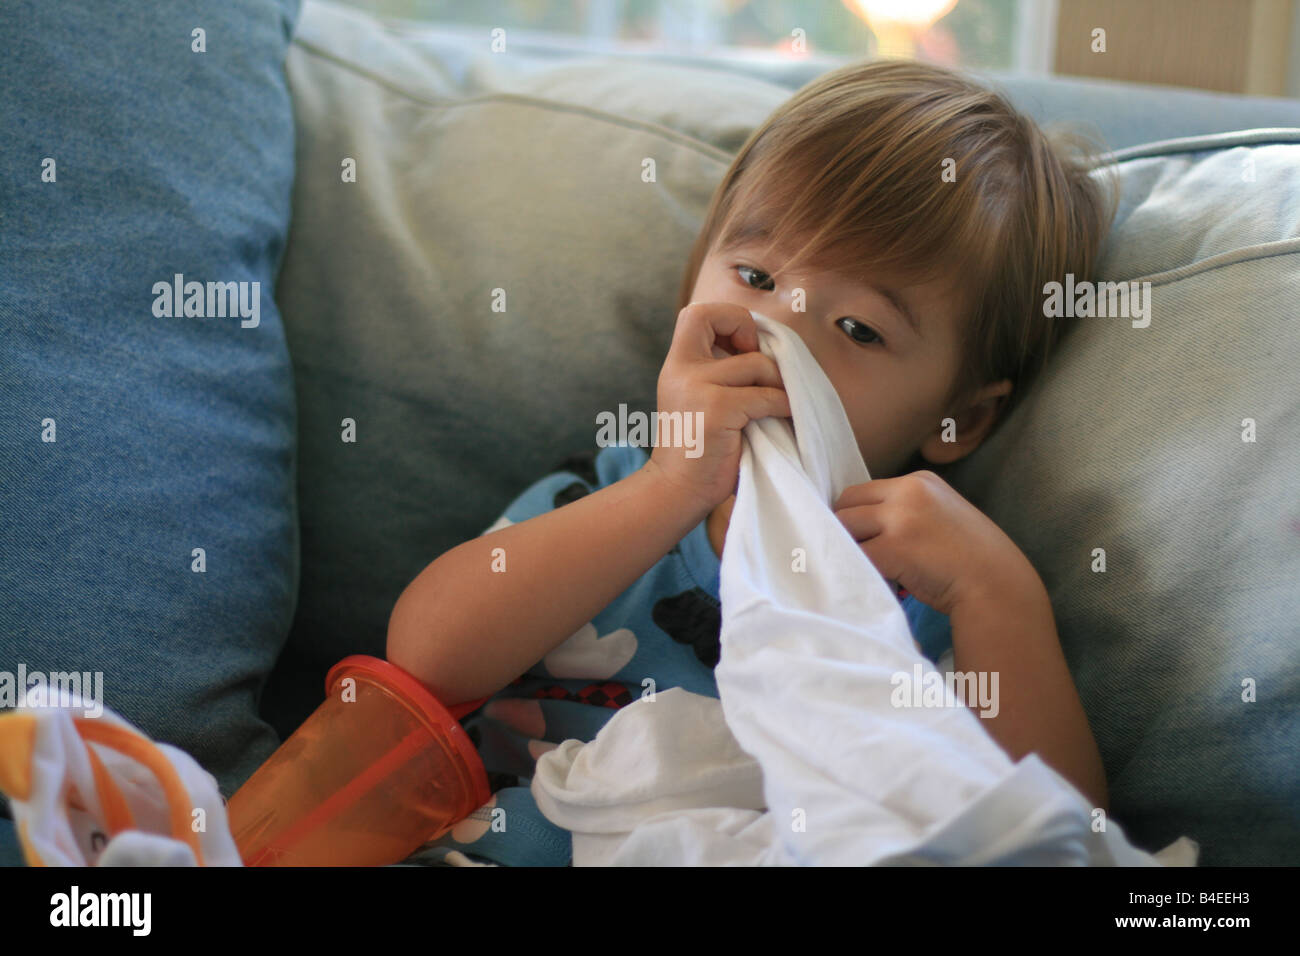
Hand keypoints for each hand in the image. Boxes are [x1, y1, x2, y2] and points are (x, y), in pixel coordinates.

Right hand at [647, 303, 790, 513]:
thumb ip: (717, 372)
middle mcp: (681, 369)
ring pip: (756, 363)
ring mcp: (697, 387)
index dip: (728, 318)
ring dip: (777, 383)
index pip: (697, 312)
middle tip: (761, 368)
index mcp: (677, 364)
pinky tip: (783, 418)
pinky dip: (783, 406)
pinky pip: (766, 396)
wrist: (677, 489)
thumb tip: (764, 348)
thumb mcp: (697, 399)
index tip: (742, 347)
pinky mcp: (717, 410)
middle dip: (751, 333)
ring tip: (778, 404)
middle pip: (716, 317)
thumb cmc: (697, 448)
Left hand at [832, 470, 1041, 616]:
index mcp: (920, 480)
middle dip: (847, 529)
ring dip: (850, 548)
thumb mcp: (941, 516)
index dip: (860, 517)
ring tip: (871, 568)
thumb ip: (908, 510)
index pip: (866, 491)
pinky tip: (878, 580)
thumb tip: (864, 524)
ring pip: (843, 526)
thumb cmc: (972, 561)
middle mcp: (908, 490)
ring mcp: (899, 517)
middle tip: (861, 555)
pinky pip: (854, 555)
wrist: (998, 587)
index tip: (868, 539)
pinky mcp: (892, 547)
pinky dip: (858, 570)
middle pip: (847, 502)